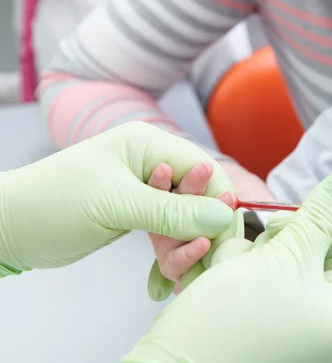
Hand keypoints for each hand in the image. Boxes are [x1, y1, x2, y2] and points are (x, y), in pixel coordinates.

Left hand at [0, 122, 234, 275]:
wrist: (11, 228)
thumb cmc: (56, 203)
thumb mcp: (118, 205)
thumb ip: (174, 211)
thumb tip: (225, 216)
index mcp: (149, 144)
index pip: (203, 168)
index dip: (218, 201)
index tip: (221, 236)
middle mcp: (152, 163)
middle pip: (198, 196)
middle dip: (199, 230)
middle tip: (196, 258)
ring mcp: (146, 190)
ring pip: (186, 218)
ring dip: (183, 247)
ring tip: (170, 273)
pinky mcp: (138, 213)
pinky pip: (169, 232)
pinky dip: (170, 253)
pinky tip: (164, 274)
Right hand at [123, 164, 331, 362]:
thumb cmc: (231, 324)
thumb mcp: (285, 258)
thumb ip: (323, 214)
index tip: (328, 201)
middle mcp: (323, 315)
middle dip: (298, 231)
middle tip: (274, 232)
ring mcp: (291, 311)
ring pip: (291, 252)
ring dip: (263, 247)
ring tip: (238, 264)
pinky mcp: (261, 306)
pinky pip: (265, 267)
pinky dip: (244, 261)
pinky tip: (224, 273)